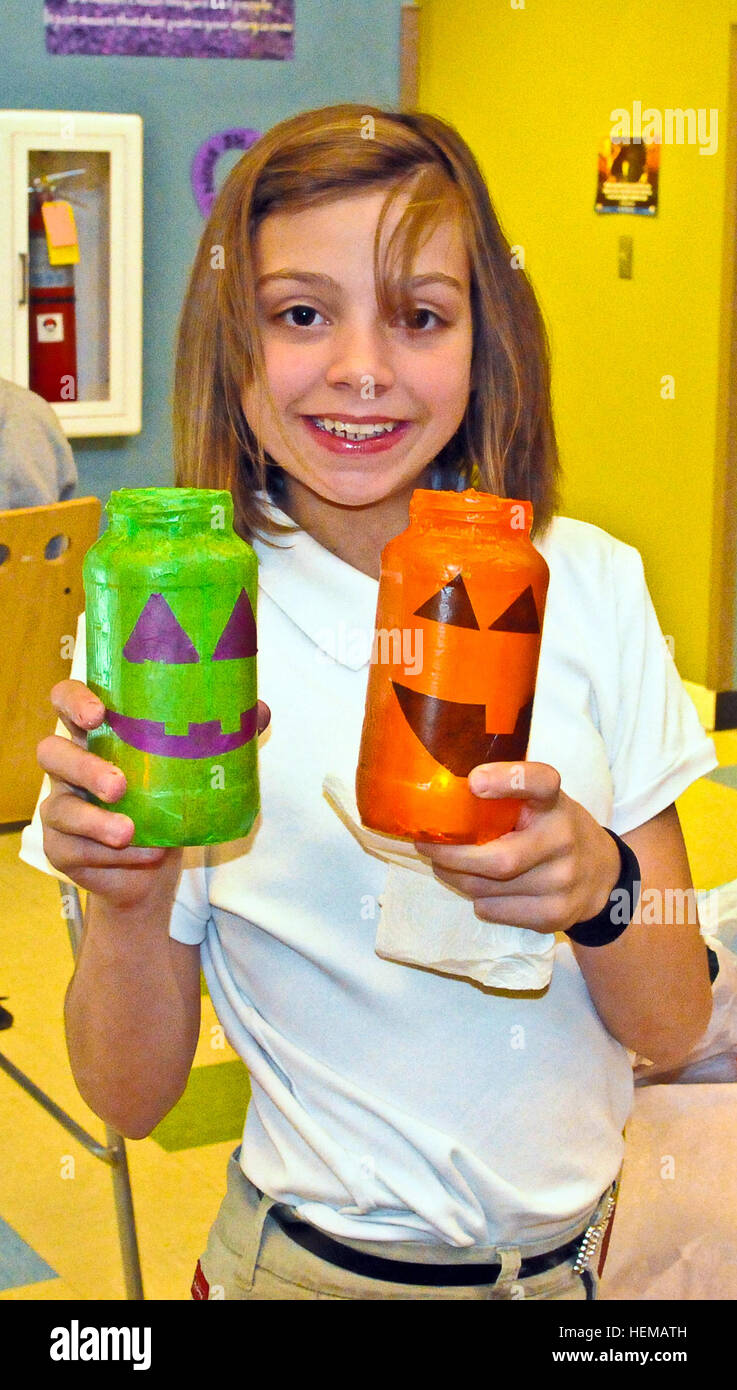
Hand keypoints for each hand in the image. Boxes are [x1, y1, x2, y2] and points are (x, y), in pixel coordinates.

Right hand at [37, 680, 270, 911]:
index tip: (97, 713)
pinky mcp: (62, 847)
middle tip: (120, 785)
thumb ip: (222, 736)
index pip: (66, 701)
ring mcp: (61, 807)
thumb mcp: (193, 767)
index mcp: (97, 735)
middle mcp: (70, 766)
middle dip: (83, 766)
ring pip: (59, 808)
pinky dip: (112, 854)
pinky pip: (75, 849)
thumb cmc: (168, 801)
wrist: (153, 868)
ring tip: (129, 831)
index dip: (73, 700)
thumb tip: (260, 710)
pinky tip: (142, 854)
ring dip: (95, 821)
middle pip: (52, 752)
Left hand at [414, 761, 620, 934]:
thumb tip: (441, 797)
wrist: (602, 877)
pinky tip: (480, 889)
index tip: (474, 781)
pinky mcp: (555, 914)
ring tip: (447, 866)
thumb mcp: (541, 803)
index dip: (507, 780)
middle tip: (426, 846)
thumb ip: (507, 796)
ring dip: (457, 878)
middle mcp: (563, 839)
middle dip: (452, 856)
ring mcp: (562, 881)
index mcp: (555, 802)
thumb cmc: (553, 829)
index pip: (540, 782)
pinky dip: (478, 901)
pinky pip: (495, 911)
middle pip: (498, 859)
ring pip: (488, 889)